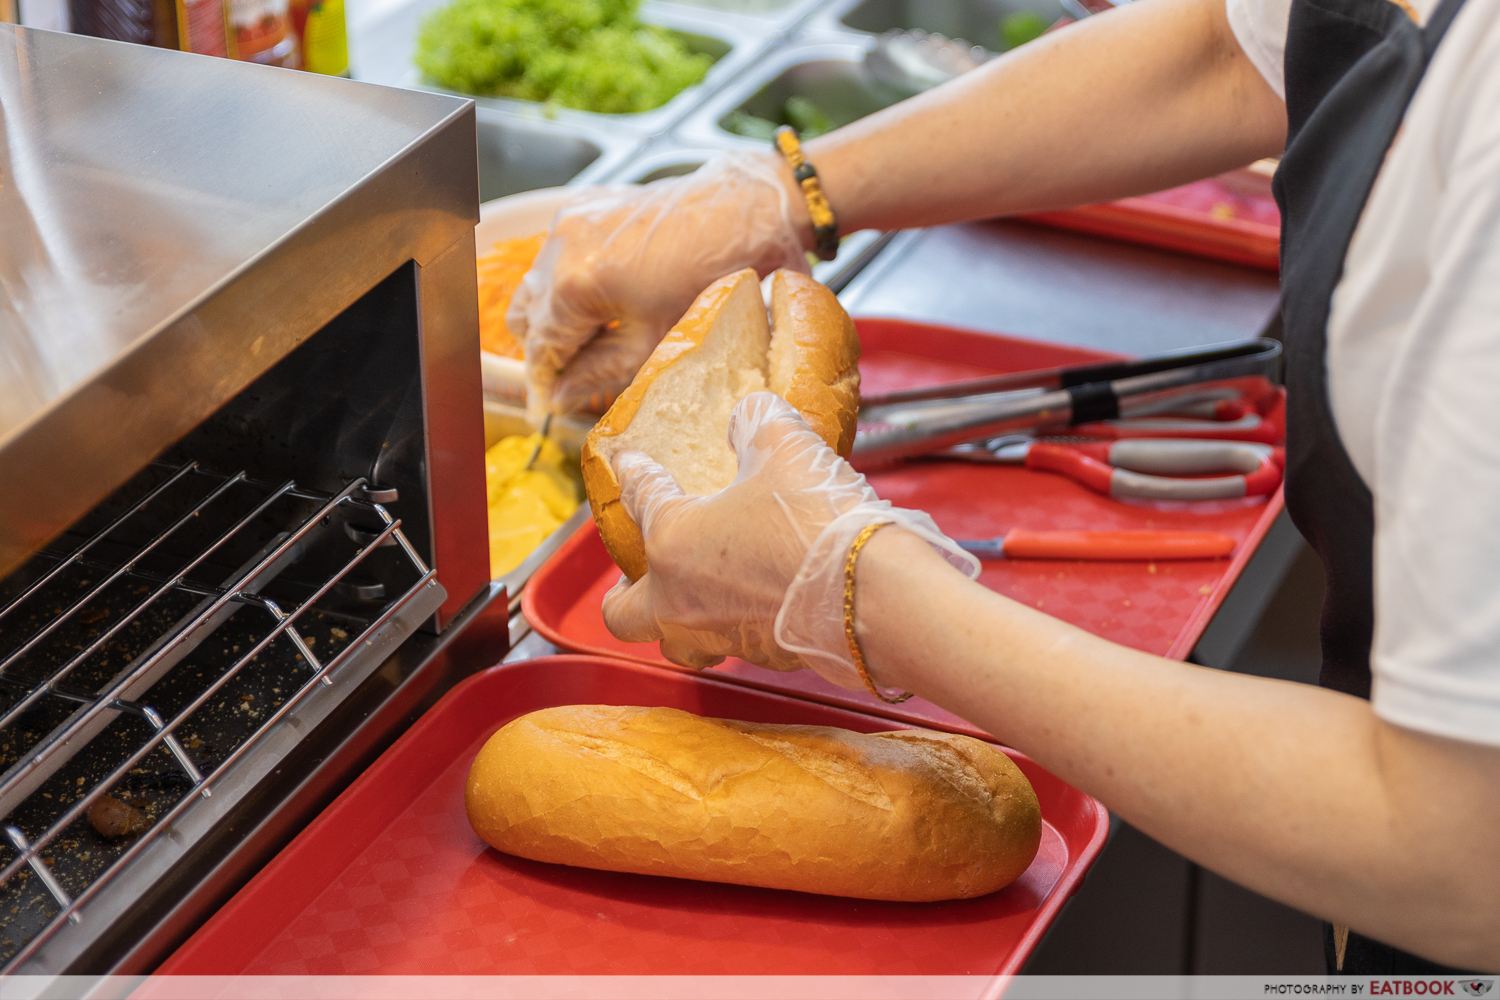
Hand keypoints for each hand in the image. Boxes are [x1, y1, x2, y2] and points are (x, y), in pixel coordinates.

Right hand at [509, 155, 810, 419]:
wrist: (744, 210)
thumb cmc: (711, 278)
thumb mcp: (654, 342)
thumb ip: (597, 373)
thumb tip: (559, 398)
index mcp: (573, 286)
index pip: (538, 349)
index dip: (543, 383)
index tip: (549, 403)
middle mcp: (560, 247)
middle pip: (525, 316)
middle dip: (546, 347)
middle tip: (578, 370)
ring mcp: (570, 221)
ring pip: (538, 283)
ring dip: (558, 312)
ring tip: (599, 332)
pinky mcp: (585, 204)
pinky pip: (559, 253)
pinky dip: (573, 278)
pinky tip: (611, 292)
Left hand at [601, 393, 976, 689]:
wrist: (868, 594)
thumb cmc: (814, 520)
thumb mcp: (785, 447)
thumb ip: (758, 423)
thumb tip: (752, 413)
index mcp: (673, 540)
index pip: (640, 499)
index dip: (634, 474)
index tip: (630, 463)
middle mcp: (682, 599)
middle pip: (623, 615)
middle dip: (625, 596)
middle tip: (637, 577)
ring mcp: (721, 636)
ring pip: (678, 644)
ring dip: (679, 624)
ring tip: (694, 601)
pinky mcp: (765, 659)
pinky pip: (735, 647)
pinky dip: (738, 626)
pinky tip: (761, 604)